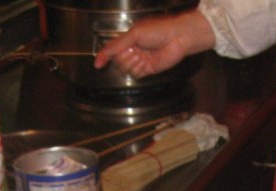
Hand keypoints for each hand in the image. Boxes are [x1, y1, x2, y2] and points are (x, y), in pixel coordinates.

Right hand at [93, 11, 215, 77]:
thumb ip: (117, 44)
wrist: (178, 38)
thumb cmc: (158, 30)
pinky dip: (139, 70)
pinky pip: (136, 74)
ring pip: (126, 69)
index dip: (104, 56)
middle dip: (124, 57)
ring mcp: (140, 60)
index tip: (98, 64)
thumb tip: (102, 54)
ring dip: (132, 62)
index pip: (111, 49)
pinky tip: (146, 63)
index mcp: (128, 39)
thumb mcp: (135, 34)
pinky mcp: (148, 69)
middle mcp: (133, 50)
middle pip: (118, 61)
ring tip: (143, 55)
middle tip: (135, 50)